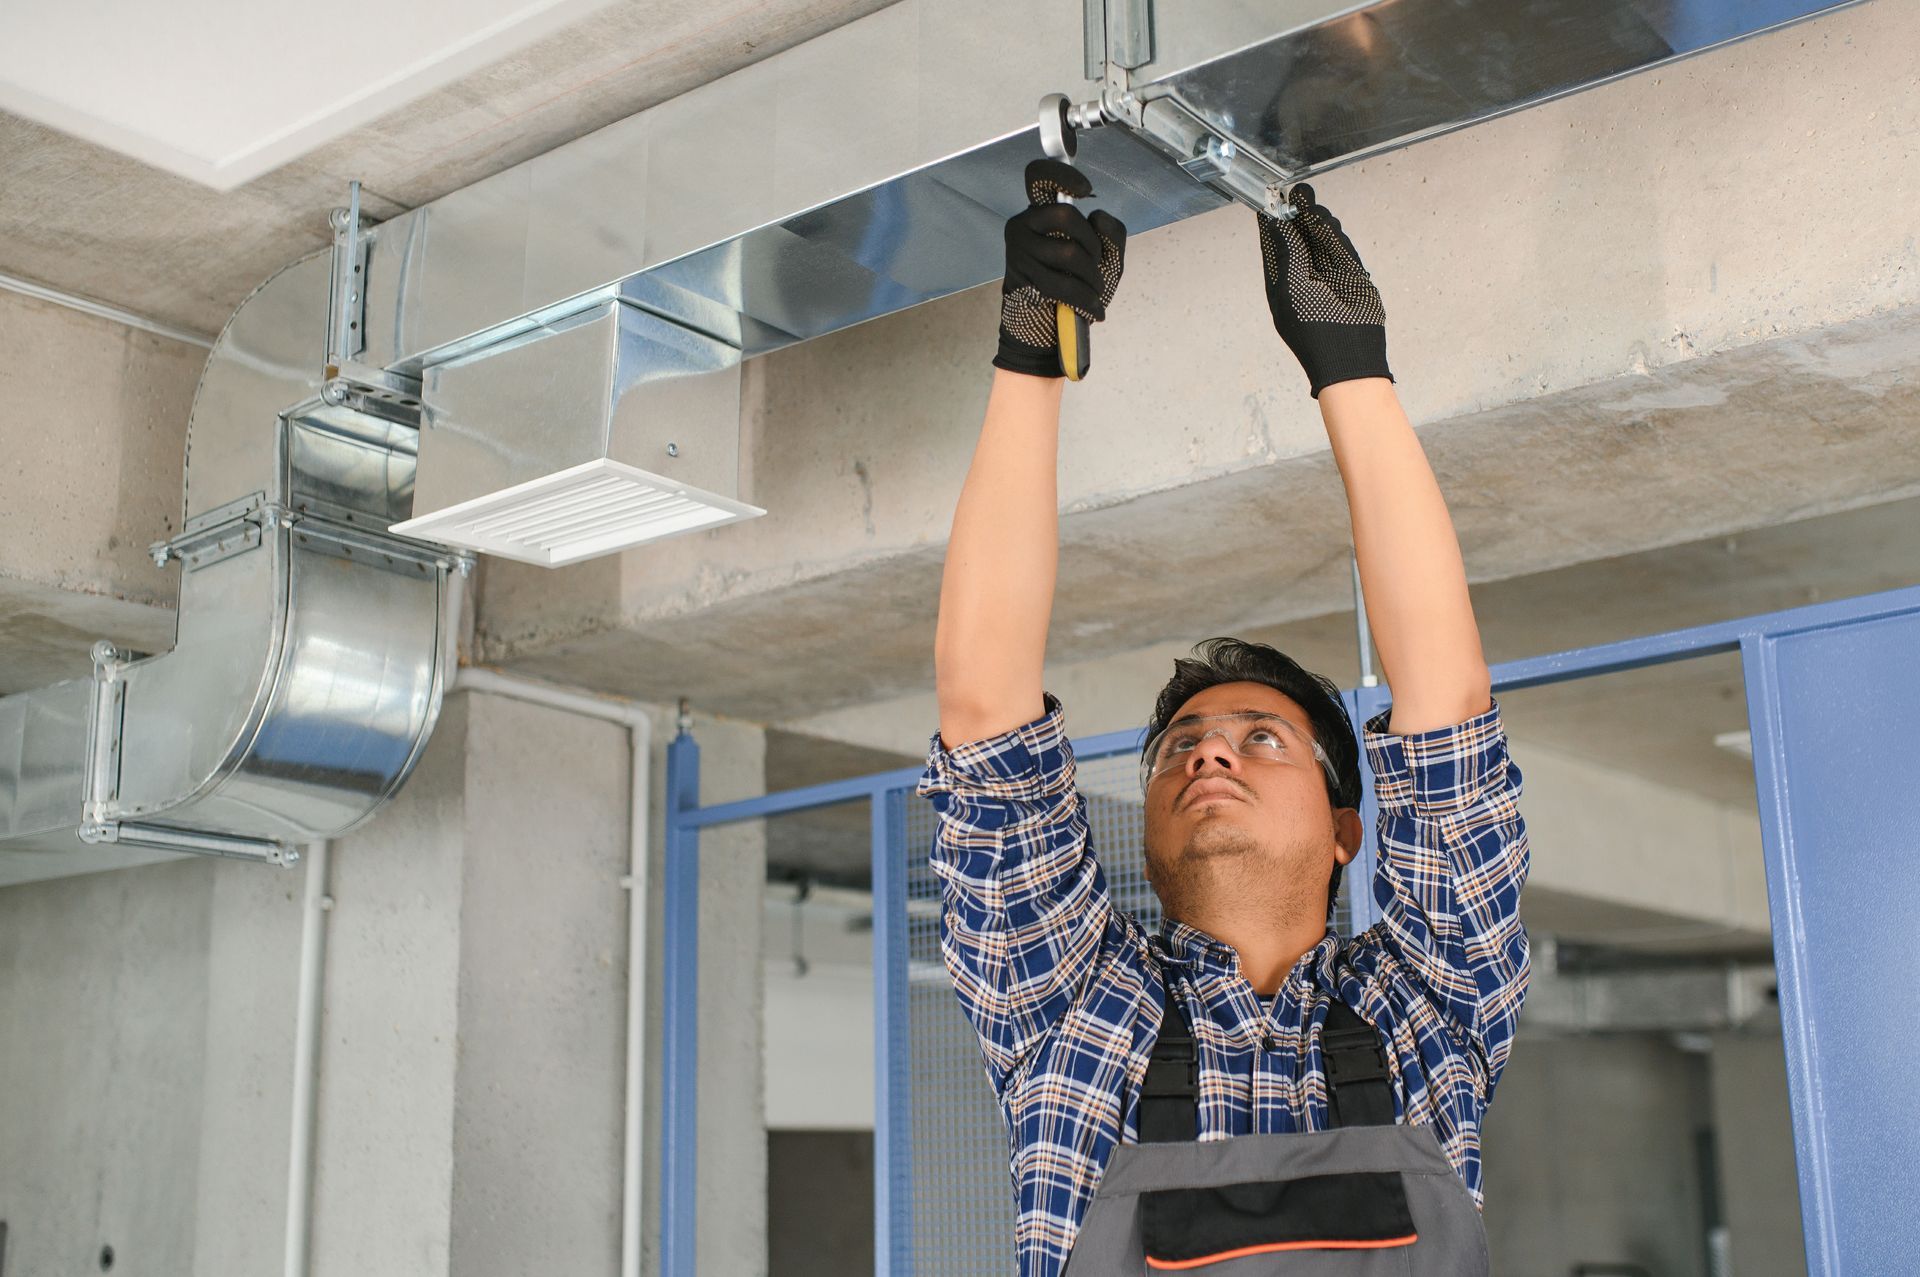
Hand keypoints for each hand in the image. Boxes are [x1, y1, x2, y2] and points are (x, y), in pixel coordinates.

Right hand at [993, 159, 1126, 377]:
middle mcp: (1022, 226)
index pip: (1039, 176)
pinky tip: (1095, 311)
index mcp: (1041, 213)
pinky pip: (1062, 283)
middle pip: (1065, 216)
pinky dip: (1086, 299)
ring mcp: (1018, 251)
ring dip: (1092, 278)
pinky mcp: (1020, 278)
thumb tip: (1096, 216)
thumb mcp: (1106, 258)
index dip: (1062, 174)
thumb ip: (1112, 234)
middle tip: (1096, 265)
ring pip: (1068, 252)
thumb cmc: (1076, 287)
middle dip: (1092, 244)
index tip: (1085, 192)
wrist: (1052, 330)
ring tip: (1095, 292)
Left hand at [1256, 184, 1391, 396]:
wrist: (1349, 352)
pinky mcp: (1352, 276)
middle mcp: (1304, 279)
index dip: (1273, 224)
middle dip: (1297, 217)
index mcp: (1282, 285)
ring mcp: (1329, 276)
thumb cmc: (1312, 326)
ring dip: (1315, 222)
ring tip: (1307, 200)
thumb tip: (1277, 223)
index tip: (1270, 200)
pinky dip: (1333, 234)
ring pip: (1321, 242)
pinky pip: (1341, 250)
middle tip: (1295, 193)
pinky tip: (1323, 218)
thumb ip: (1288, 253)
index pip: (1276, 248)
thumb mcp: (1291, 286)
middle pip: (1300, 240)